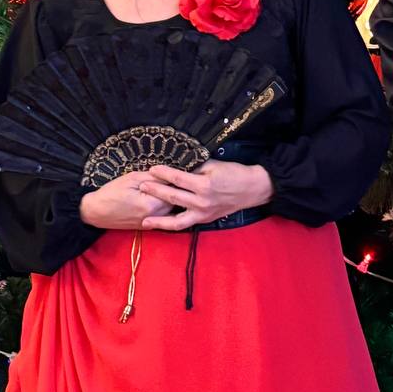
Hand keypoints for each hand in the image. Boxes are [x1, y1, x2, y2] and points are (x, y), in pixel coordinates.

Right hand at [80, 170, 174, 230]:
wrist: (95, 212)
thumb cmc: (111, 193)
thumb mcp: (132, 178)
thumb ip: (154, 177)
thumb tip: (170, 174)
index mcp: (151, 205)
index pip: (174, 191)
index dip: (178, 180)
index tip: (182, 172)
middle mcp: (154, 217)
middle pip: (175, 202)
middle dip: (177, 190)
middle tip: (179, 178)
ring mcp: (151, 224)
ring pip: (171, 210)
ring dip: (172, 199)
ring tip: (172, 187)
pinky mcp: (147, 227)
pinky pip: (164, 216)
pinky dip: (166, 207)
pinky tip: (164, 198)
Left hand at [138, 161, 273, 231]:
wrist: (251, 189)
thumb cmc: (234, 173)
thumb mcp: (214, 165)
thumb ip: (194, 168)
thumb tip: (176, 168)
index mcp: (204, 185)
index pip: (178, 178)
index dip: (163, 173)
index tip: (151, 169)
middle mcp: (201, 202)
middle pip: (173, 197)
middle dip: (155, 191)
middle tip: (141, 187)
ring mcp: (203, 214)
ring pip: (176, 220)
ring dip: (159, 220)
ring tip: (144, 220)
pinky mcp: (204, 220)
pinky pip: (184, 224)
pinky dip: (171, 226)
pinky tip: (160, 226)